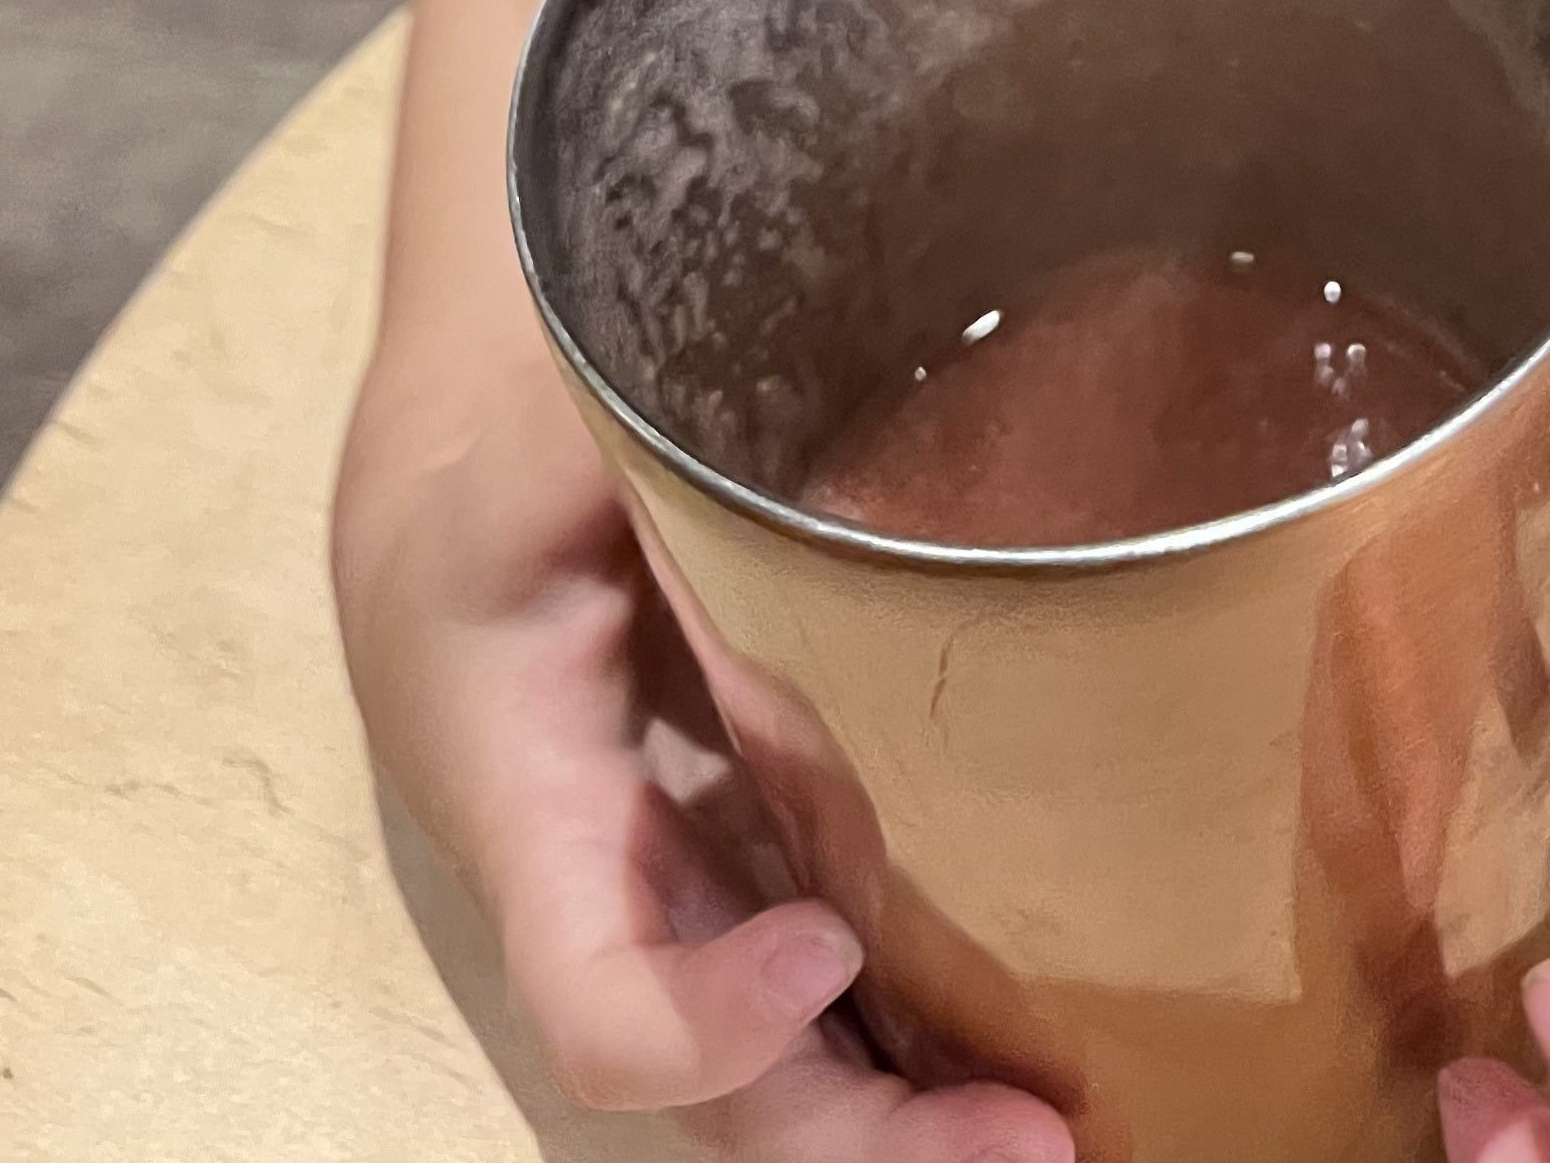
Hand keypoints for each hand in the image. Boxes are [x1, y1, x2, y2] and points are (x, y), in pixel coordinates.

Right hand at [333, 355, 1072, 1162]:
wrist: (471, 491)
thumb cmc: (500, 471)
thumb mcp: (549, 454)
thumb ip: (660, 490)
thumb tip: (801, 516)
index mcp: (535, 811)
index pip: (594, 997)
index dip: (703, 1018)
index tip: (825, 947)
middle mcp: (621, 901)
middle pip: (726, 1088)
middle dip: (866, 1140)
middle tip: (1032, 1139)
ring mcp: (703, 901)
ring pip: (798, 1066)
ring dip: (921, 1117)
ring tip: (1078, 1126)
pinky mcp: (772, 867)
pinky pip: (850, 994)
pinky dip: (937, 1040)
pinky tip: (1064, 1051)